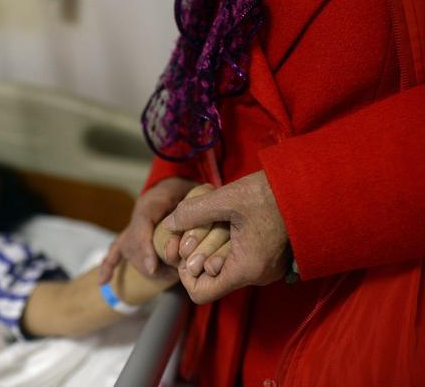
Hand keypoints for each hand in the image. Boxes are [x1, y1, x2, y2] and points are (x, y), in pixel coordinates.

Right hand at [98, 177, 198, 283]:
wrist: (171, 187)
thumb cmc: (183, 193)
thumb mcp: (190, 196)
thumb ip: (186, 215)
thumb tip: (183, 241)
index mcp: (150, 204)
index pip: (142, 226)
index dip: (145, 248)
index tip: (152, 267)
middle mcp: (135, 217)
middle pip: (135, 245)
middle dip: (151, 263)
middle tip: (175, 273)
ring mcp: (131, 228)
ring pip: (128, 252)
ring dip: (146, 268)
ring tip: (169, 275)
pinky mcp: (128, 237)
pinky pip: (114, 251)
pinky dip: (108, 265)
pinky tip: (103, 281)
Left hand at [164, 170, 288, 303]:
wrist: (312, 187)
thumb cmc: (272, 193)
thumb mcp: (227, 198)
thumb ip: (194, 212)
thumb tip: (169, 222)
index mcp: (246, 268)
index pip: (201, 293)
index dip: (185, 274)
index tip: (183, 248)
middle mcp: (257, 275)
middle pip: (211, 278)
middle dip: (196, 254)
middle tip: (193, 229)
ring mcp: (266, 268)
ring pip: (225, 266)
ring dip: (212, 245)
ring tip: (212, 220)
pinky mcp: (270, 257)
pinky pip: (240, 257)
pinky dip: (227, 242)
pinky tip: (226, 220)